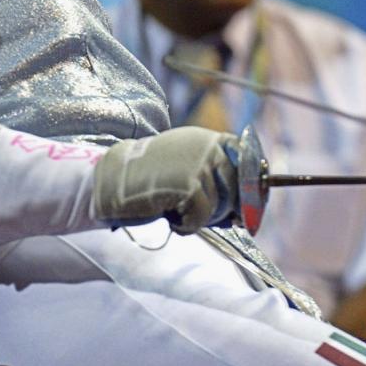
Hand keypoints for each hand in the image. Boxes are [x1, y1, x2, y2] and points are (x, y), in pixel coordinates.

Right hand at [92, 127, 239, 232]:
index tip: (250, 209)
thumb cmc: (152, 179)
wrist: (112, 178)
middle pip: (239, 188)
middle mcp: (209, 147)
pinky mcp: (188, 184)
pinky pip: (202, 216)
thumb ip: (215, 179)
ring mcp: (199, 164)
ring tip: (176, 210)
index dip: (253, 187)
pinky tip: (171, 218)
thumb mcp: (187, 166)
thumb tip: (245, 213)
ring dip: (201, 218)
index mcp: (211, 139)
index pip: (248, 160)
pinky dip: (187, 225)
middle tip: (199, 216)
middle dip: (225, 210)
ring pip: (222, 205)